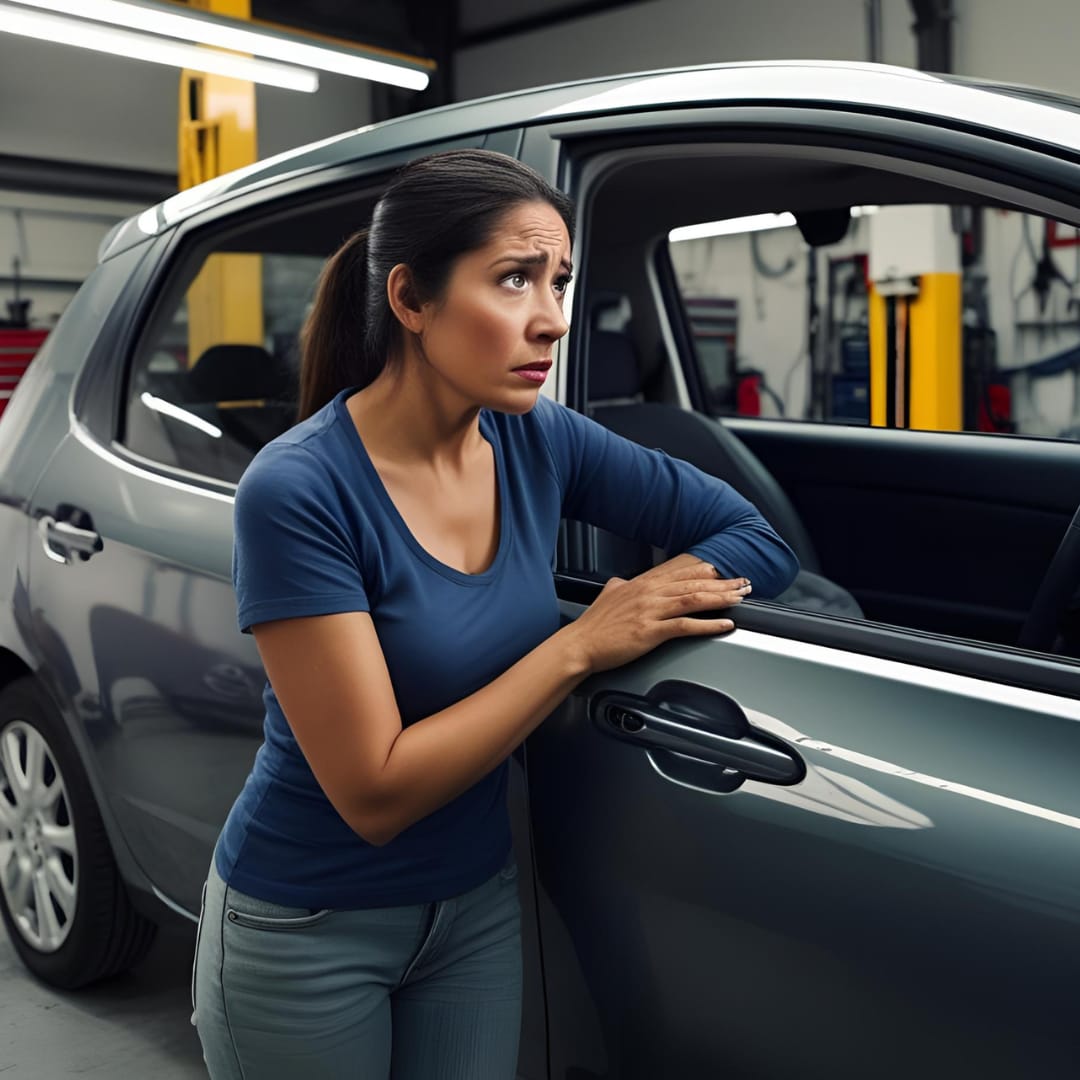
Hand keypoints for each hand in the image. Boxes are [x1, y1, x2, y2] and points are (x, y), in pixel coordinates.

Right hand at [564, 554, 750, 674]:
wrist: (579, 645)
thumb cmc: (594, 625)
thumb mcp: (609, 594)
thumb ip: (620, 586)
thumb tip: (623, 582)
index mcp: (642, 584)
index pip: (682, 573)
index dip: (707, 573)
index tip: (726, 573)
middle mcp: (649, 593)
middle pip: (694, 584)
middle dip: (723, 584)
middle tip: (744, 584)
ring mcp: (650, 612)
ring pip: (694, 600)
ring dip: (721, 599)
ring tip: (740, 599)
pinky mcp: (650, 632)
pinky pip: (686, 626)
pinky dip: (708, 624)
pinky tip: (724, 624)